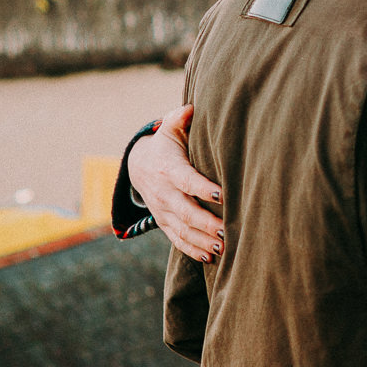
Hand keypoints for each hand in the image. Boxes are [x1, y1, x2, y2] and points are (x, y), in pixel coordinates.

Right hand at [134, 105, 224, 262]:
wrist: (138, 167)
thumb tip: (190, 109)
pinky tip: (212, 257)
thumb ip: (178, 119)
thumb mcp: (169, 130)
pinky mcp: (164, 223)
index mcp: (168, 169)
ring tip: (224, 247)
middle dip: (206, 223)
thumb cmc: (166, 145)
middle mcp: (164, 194)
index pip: (186, 180)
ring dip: (203, 240)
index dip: (203, 188)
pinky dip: (193, 250)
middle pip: (185, 211)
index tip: (222, 194)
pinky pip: (177, 240)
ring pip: (182, 230)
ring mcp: (163, 211)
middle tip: (228, 230)